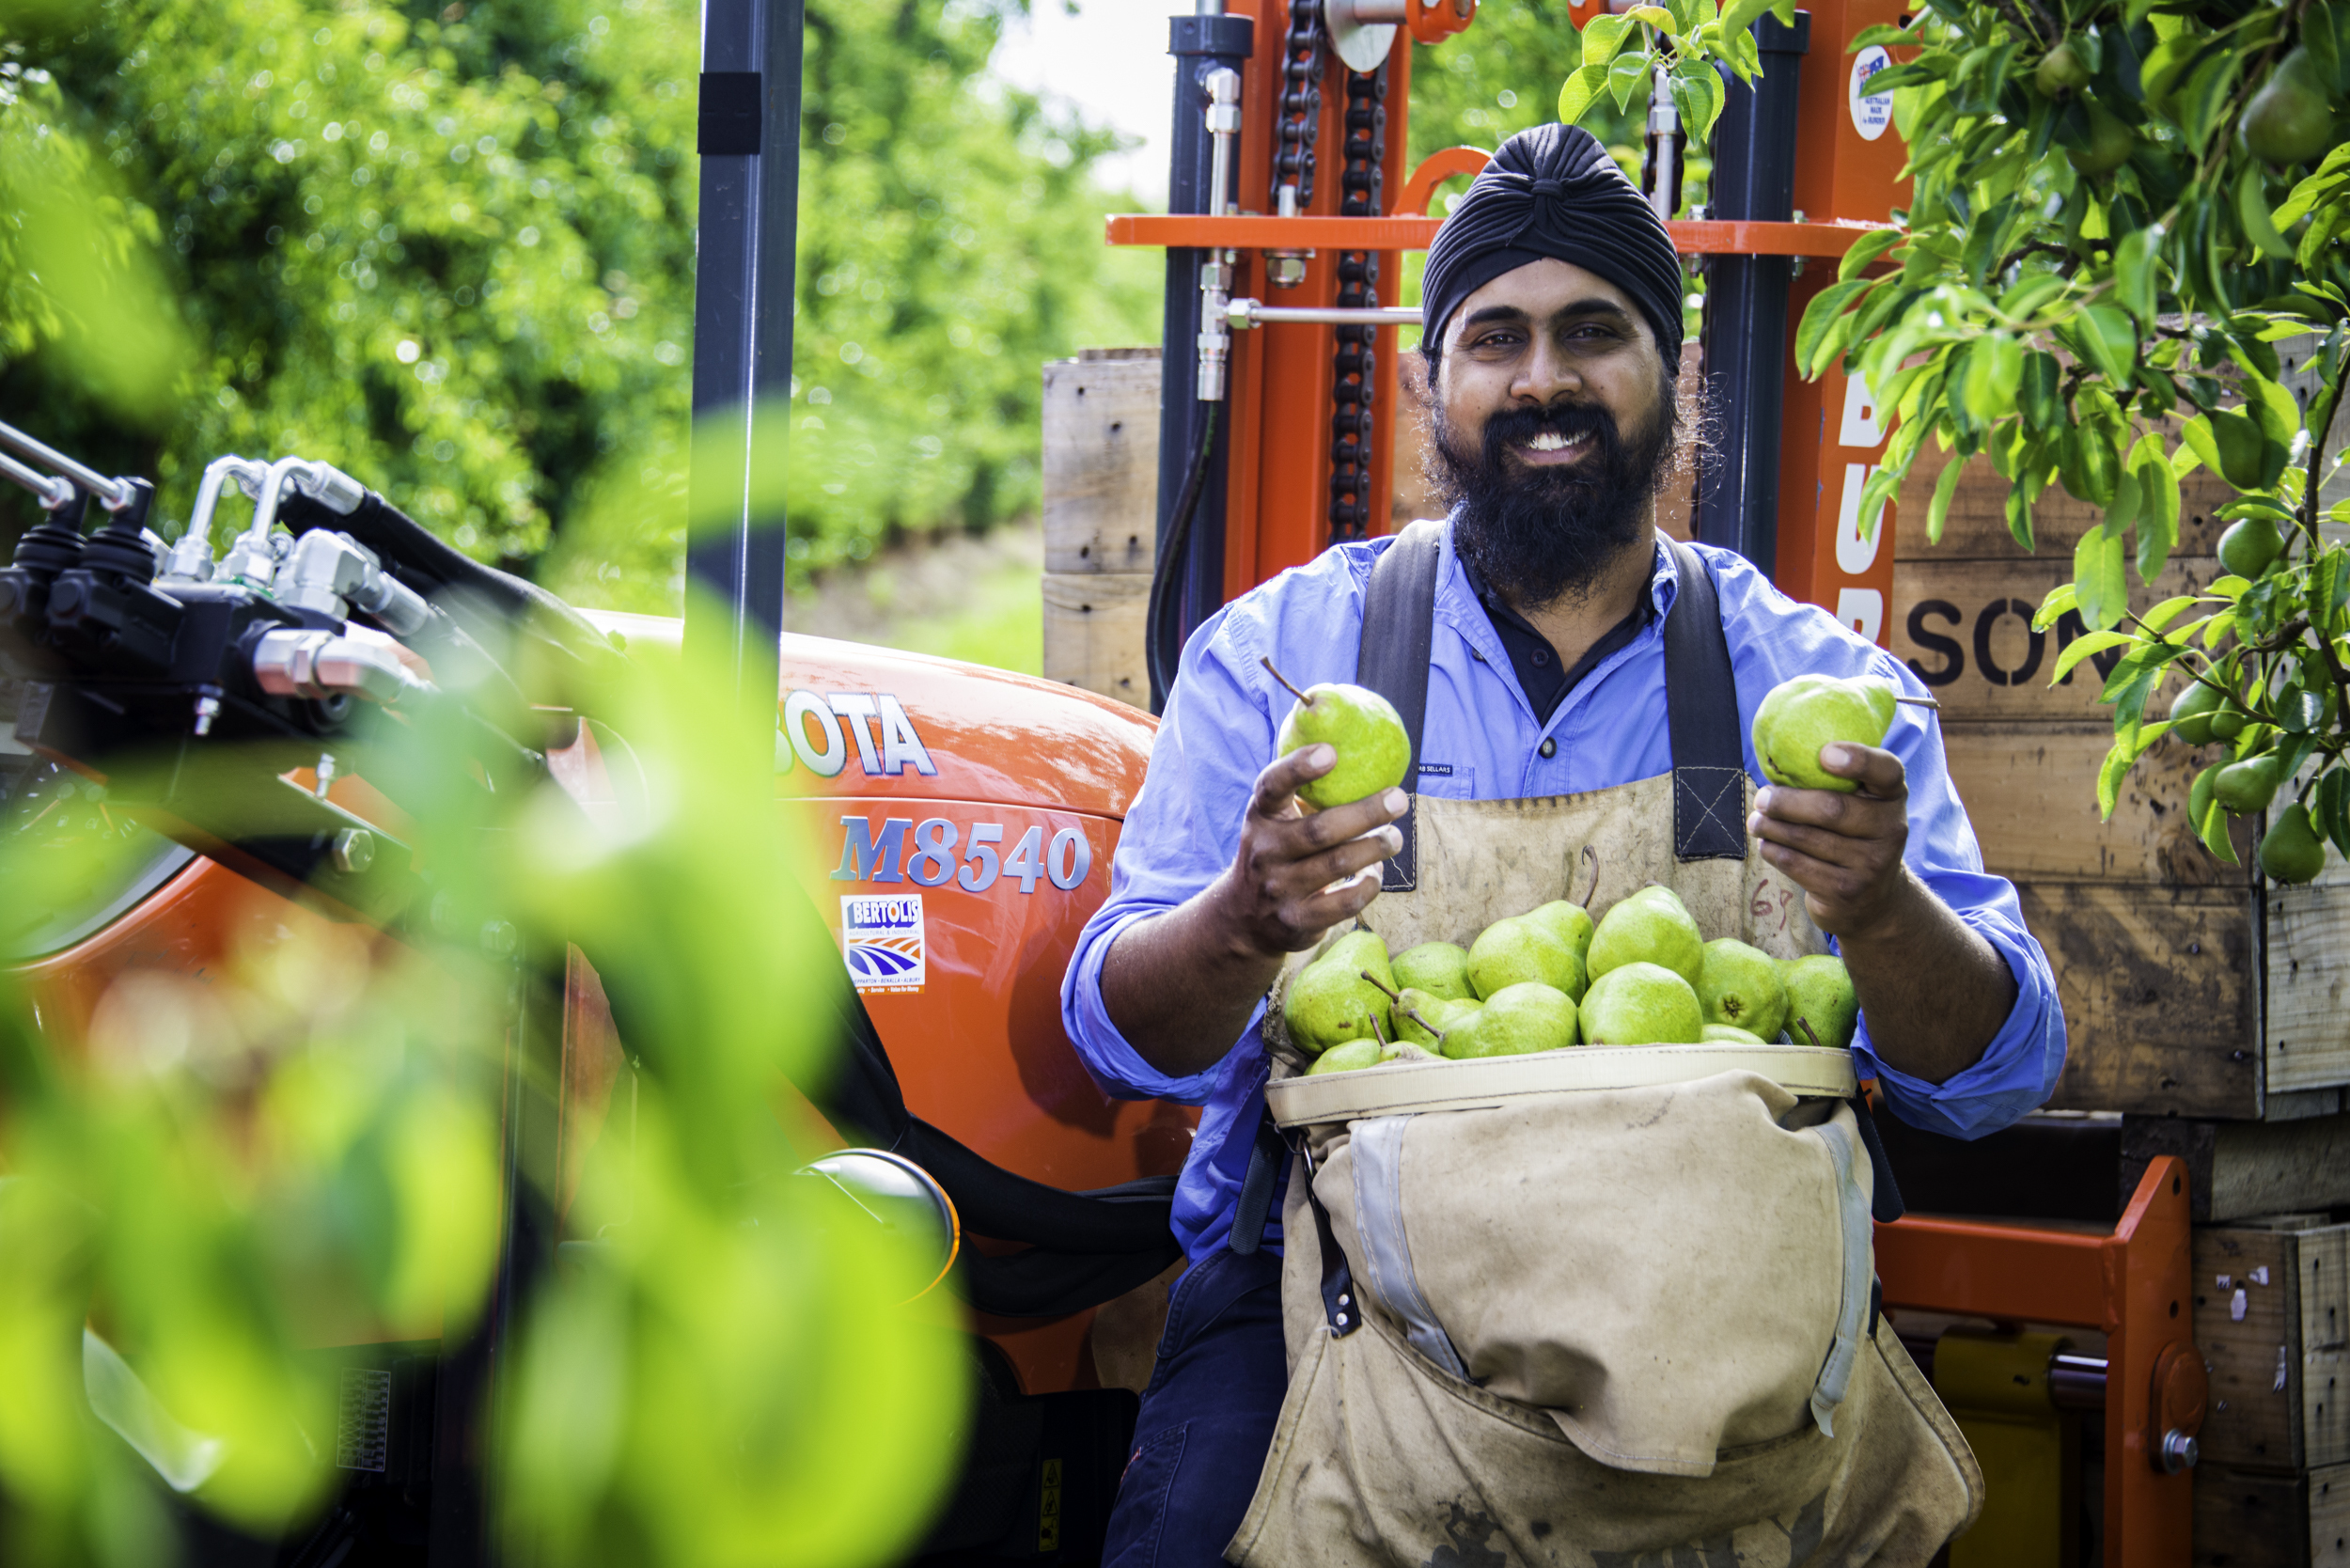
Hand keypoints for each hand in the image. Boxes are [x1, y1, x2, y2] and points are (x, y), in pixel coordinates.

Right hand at [1209, 746, 1407, 960]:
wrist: (1244, 917)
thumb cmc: (1276, 853)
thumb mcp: (1274, 821)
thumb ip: (1303, 794)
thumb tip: (1361, 752)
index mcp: (1260, 817)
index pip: (1273, 786)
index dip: (1299, 767)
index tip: (1331, 753)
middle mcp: (1265, 851)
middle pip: (1320, 830)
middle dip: (1366, 812)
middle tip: (1398, 799)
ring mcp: (1280, 888)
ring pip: (1338, 863)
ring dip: (1376, 847)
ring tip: (1394, 838)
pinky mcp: (1298, 920)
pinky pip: (1345, 902)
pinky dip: (1369, 884)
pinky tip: (1376, 872)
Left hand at [1748, 743, 1910, 935]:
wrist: (1875, 900)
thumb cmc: (1856, 835)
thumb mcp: (1863, 806)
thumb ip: (1838, 782)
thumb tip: (1778, 764)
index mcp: (1894, 797)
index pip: (1886, 771)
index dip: (1858, 759)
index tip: (1824, 754)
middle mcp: (1891, 829)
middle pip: (1832, 809)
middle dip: (1786, 802)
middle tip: (1762, 798)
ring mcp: (1871, 864)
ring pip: (1806, 838)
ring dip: (1771, 827)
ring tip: (1756, 821)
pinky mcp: (1845, 891)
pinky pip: (1796, 864)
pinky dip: (1773, 850)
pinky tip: (1767, 843)